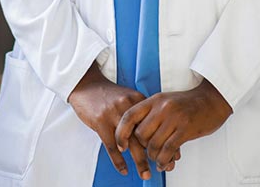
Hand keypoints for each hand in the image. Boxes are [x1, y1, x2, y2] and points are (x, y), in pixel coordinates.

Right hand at [67, 62, 172, 178]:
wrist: (87, 86)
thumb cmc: (109, 95)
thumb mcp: (129, 98)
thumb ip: (142, 113)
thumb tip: (158, 133)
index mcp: (138, 100)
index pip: (155, 124)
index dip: (164, 141)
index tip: (172, 155)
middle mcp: (128, 106)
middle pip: (145, 135)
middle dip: (155, 154)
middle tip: (163, 168)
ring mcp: (114, 114)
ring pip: (130, 143)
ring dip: (139, 161)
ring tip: (146, 174)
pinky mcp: (100, 121)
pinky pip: (111, 146)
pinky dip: (118, 161)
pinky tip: (123, 170)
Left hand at [115, 77, 232, 171]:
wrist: (211, 100)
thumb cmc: (187, 103)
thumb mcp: (165, 102)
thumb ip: (151, 113)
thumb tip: (136, 134)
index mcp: (154, 100)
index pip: (129, 116)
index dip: (122, 133)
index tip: (121, 146)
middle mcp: (162, 108)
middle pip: (141, 134)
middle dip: (143, 148)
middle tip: (149, 152)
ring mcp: (174, 118)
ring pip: (153, 145)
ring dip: (154, 157)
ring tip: (158, 160)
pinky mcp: (185, 129)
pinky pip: (168, 150)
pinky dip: (164, 160)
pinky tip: (165, 163)